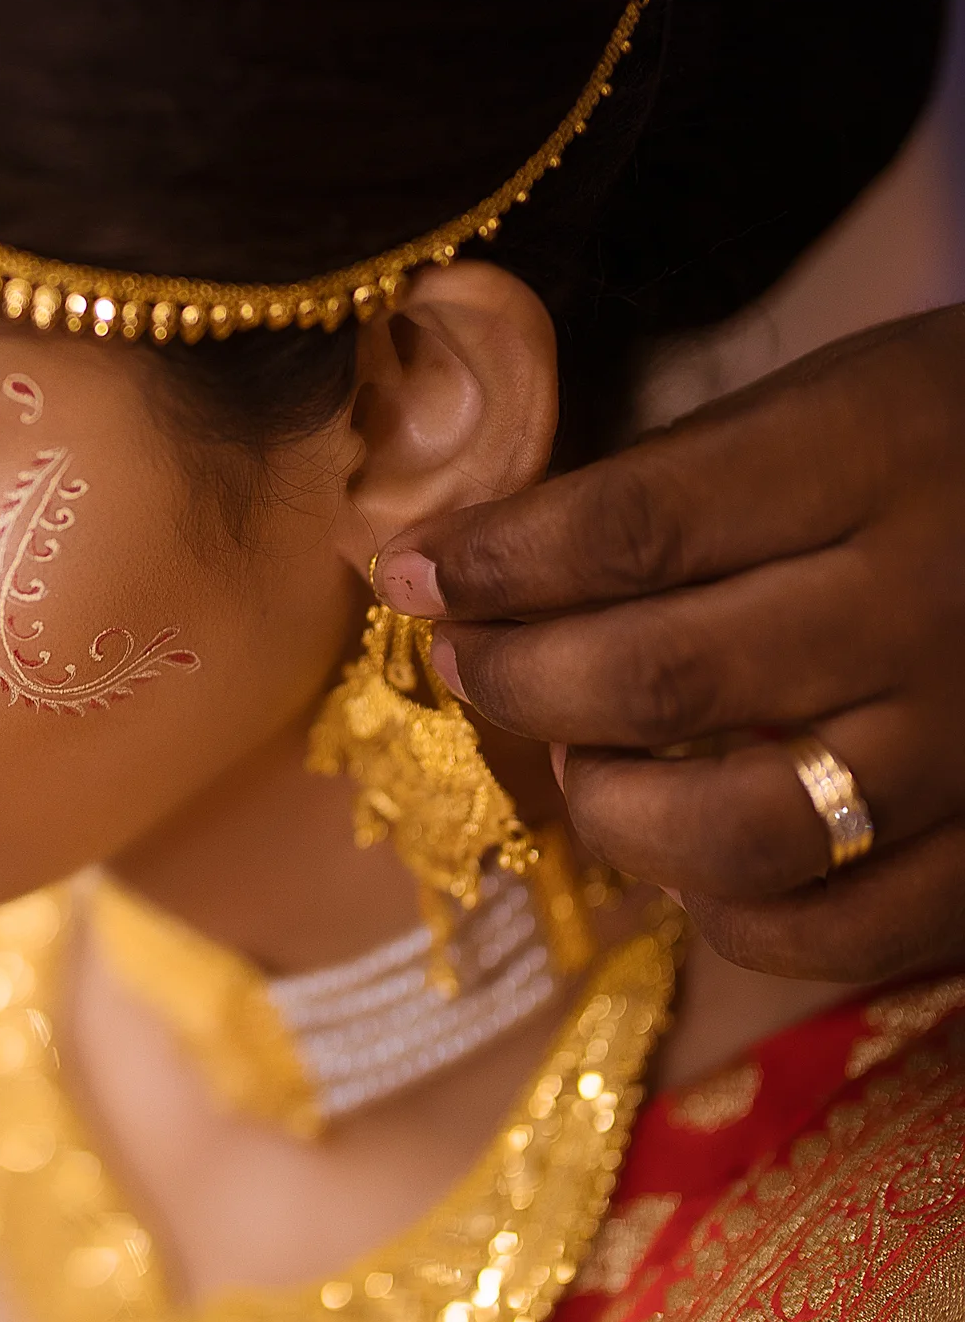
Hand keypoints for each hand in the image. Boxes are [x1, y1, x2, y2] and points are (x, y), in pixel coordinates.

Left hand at [375, 304, 964, 982]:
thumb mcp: (844, 392)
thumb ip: (680, 478)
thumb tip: (481, 557)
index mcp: (882, 453)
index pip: (635, 527)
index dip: (495, 563)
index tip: (409, 574)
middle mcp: (931, 605)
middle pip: (660, 677)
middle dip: (518, 678)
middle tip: (467, 662)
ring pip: (735, 828)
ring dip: (610, 807)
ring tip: (579, 762)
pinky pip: (837, 929)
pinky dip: (727, 910)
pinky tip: (687, 858)